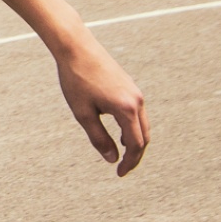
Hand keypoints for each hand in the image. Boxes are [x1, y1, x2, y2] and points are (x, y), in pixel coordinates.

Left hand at [55, 37, 148, 176]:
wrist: (77, 48)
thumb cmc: (76, 80)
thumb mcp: (83, 113)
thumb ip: (98, 138)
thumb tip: (112, 159)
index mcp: (126, 109)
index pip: (135, 145)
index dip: (129, 162)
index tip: (119, 173)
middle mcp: (137, 101)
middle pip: (144, 137)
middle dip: (135, 155)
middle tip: (123, 169)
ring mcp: (136, 93)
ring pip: (143, 125)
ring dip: (136, 142)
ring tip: (122, 155)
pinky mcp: (131, 87)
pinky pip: (138, 114)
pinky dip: (133, 128)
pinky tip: (121, 134)